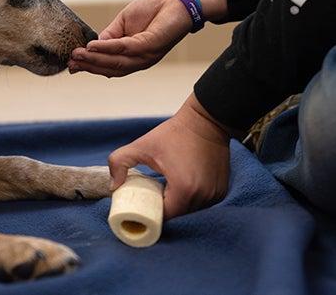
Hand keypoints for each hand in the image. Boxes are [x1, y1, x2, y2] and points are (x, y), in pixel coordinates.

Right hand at [69, 0, 227, 76]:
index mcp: (134, 57)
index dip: (90, 66)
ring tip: (77, 55)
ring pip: (116, 62)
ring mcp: (147, 55)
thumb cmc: (154, 10)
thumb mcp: (124, 23)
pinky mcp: (151, 45)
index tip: (70, 64)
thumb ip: (109, 36)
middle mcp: (140, 60)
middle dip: (89, 65)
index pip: (109, 66)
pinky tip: (92, 45)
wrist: (178, 0)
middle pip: (111, 69)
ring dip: (94, 60)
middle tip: (70, 63)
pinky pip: (125, 49)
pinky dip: (107, 48)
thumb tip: (90, 46)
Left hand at [107, 93, 230, 219]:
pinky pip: (203, 203)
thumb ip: (119, 163)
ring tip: (167, 191)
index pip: (165, 216)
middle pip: (179, 215)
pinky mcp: (222, 189)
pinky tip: (183, 188)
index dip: (151, 213)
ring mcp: (215, 194)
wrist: (206, 120)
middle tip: (153, 197)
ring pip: (192, 210)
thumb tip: (113, 186)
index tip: (144, 204)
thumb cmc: (175, 133)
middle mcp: (203, 196)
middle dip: (165, 209)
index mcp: (184, 189)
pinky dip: (192, 199)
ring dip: (179, 205)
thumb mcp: (142, 146)